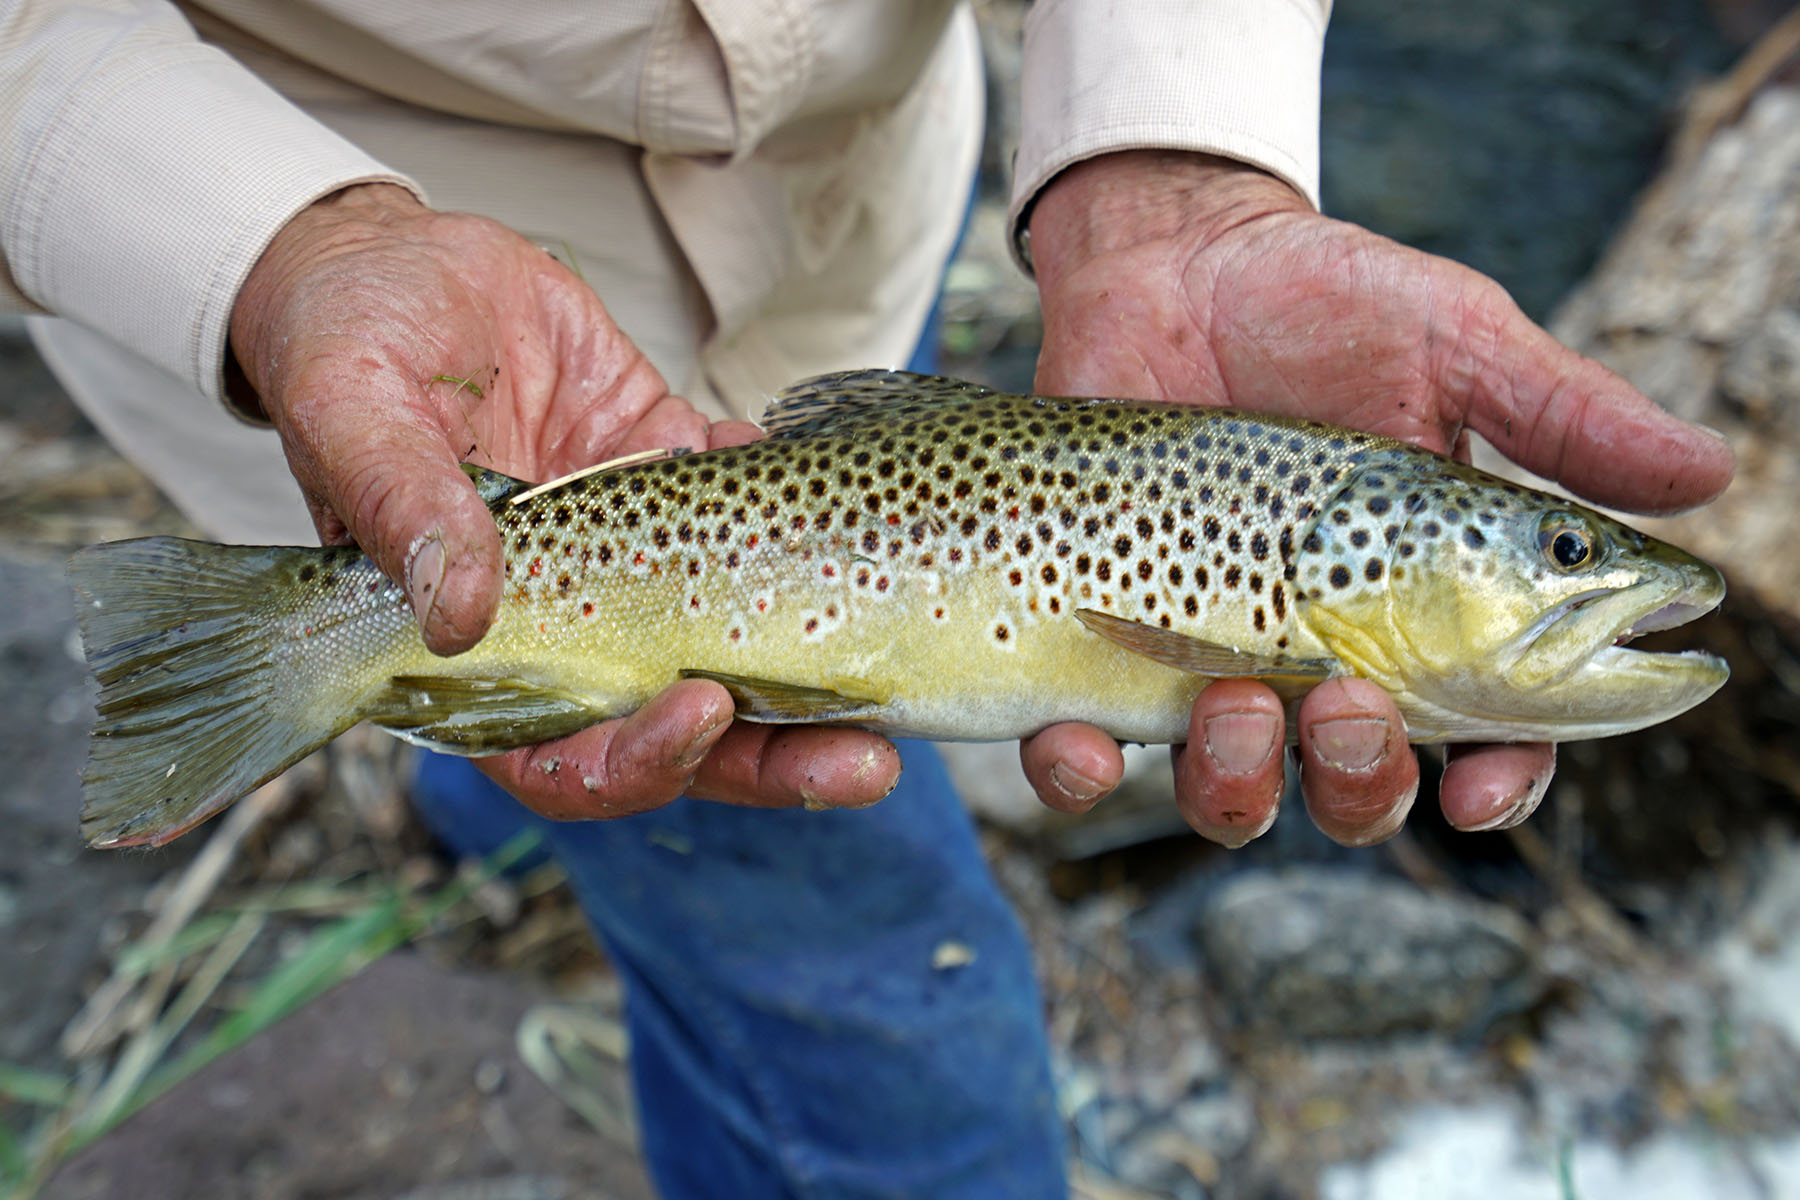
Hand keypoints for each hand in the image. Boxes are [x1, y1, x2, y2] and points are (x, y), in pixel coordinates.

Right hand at [230, 184, 898, 818]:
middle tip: (864, 762)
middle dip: (770, 760)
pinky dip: (805, 520)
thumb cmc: (343, 342)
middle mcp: (572, 625)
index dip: (631, 763)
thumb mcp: (354, 410)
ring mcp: (636, 561)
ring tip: (899, 687)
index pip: (557, 754)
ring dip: (817, 679)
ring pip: (735, 648)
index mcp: (474, 649)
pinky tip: (846, 503)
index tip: (699, 712)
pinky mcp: (677, 483)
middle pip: (678, 731)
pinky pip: (757, 518)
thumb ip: (402, 506)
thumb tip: (460, 614)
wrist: (393, 262)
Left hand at [1017, 151, 1732, 846]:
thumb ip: (1564, 418)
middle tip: (1347, 704)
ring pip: (1230, 793)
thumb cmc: (1326, 301)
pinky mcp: (1103, 639)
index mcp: (1424, 606)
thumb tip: (1711, 477)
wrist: (1173, 261)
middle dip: (1360, 782)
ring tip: (1233, 704)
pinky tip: (1075, 741)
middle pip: (1356, 788)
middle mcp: (1320, 651)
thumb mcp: (1455, 344)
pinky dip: (1077, 771)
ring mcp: (1205, 654)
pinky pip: (1084, 750)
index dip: (1495, 779)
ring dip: (1238, 784)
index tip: (1481, 781)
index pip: (1481, 730)